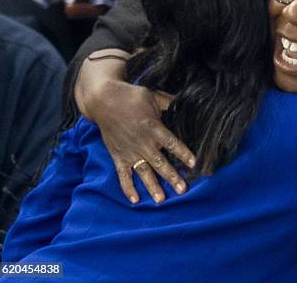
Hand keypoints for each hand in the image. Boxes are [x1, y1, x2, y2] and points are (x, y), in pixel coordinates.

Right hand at [75, 51, 195, 202]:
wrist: (102, 100)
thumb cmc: (131, 97)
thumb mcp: (153, 96)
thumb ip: (170, 103)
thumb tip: (187, 103)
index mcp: (153, 127)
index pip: (172, 143)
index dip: (183, 153)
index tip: (194, 164)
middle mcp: (142, 142)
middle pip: (160, 162)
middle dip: (172, 176)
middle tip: (182, 190)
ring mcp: (129, 151)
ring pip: (143, 172)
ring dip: (152, 186)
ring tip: (161, 199)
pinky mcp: (117, 156)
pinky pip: (122, 175)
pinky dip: (127, 187)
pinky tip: (135, 200)